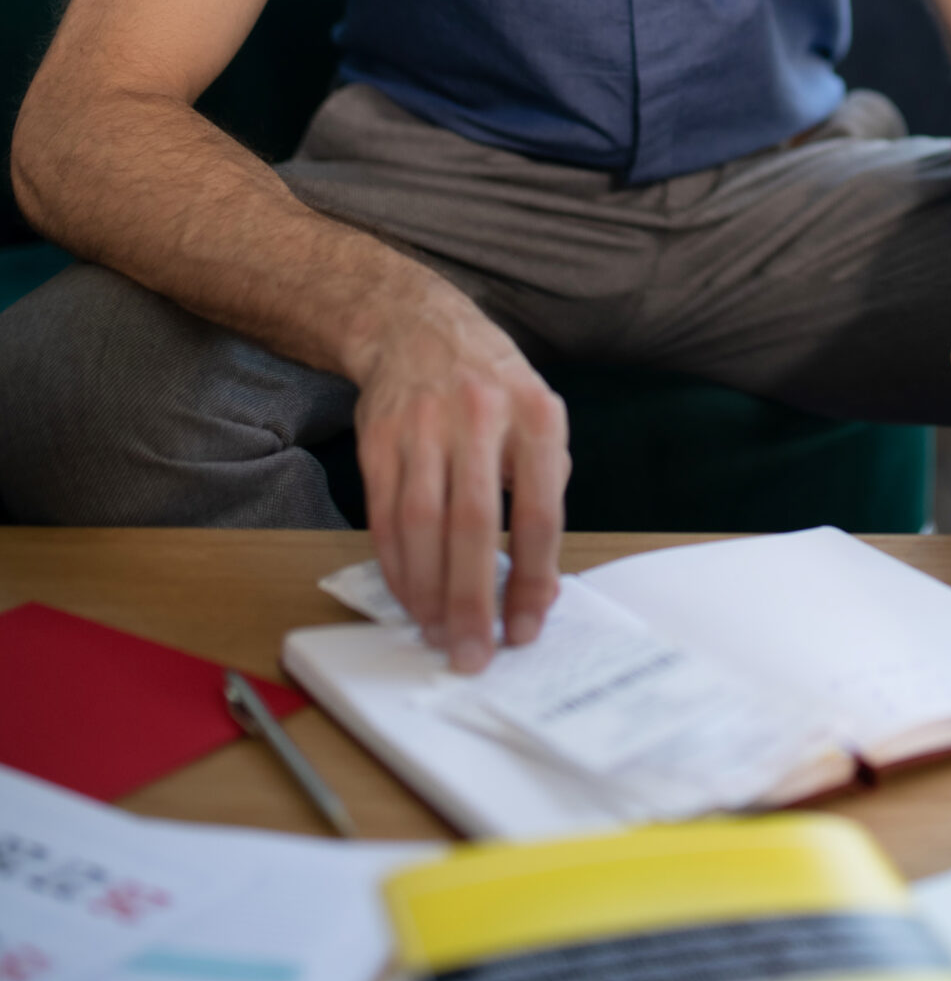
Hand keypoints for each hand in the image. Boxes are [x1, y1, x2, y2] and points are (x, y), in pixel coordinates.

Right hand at [350, 293, 570, 670]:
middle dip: (473, 600)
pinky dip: (396, 566)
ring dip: (427, 592)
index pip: (538, 512)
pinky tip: (408, 597)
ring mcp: (422, 425)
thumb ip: (542, 487)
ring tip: (439, 634)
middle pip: (473, 525)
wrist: (417, 327)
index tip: (526, 628)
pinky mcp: (377, 438)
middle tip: (474, 653)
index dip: (533, 578)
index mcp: (536, 415)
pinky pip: (384, 516)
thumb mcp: (538, 417)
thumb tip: (539, 582)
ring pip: (420, 526)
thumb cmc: (492, 386)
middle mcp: (479, 416)